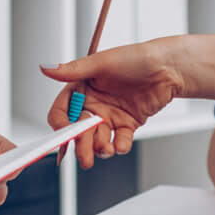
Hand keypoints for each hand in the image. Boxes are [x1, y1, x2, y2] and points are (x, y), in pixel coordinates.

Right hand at [41, 41, 186, 168]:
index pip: (61, 111)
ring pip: (97, 139)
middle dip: (81, 145)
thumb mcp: (102, 62)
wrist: (168, 68)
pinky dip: (120, 146)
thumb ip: (73, 70)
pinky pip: (119, 140)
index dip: (61, 124)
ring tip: (107, 148)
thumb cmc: (136, 58)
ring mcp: (110, 116)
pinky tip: (121, 145)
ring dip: (100, 148)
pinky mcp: (127, 124)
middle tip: (85, 157)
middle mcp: (93, 104)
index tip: (67, 133)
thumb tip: (46, 68)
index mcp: (81, 88)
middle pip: (79, 131)